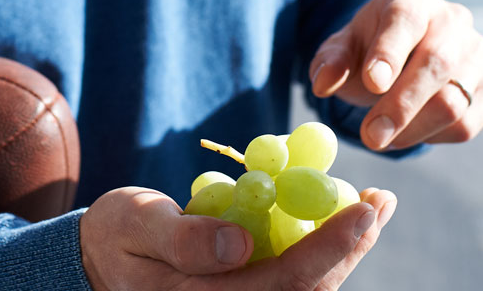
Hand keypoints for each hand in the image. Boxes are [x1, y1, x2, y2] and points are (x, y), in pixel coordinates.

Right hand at [79, 185, 396, 290]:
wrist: (101, 261)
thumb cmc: (116, 237)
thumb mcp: (136, 226)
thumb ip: (182, 238)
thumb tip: (239, 245)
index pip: (285, 284)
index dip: (330, 248)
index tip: (364, 210)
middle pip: (310, 290)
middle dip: (352, 245)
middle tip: (382, 200)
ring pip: (308, 284)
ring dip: (346, 245)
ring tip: (375, 202)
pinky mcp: (245, 287)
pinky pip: (293, 271)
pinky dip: (323, 241)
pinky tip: (341, 212)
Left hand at [309, 0, 482, 150]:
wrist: (404, 53)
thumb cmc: (368, 48)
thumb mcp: (342, 47)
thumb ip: (330, 61)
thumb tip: (323, 83)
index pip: (406, 17)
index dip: (390, 51)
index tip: (371, 82)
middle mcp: (453, 17)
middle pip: (436, 61)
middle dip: (401, 104)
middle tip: (370, 135)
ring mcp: (479, 50)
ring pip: (454, 99)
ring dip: (412, 128)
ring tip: (378, 138)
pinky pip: (466, 123)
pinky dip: (431, 136)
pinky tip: (407, 131)